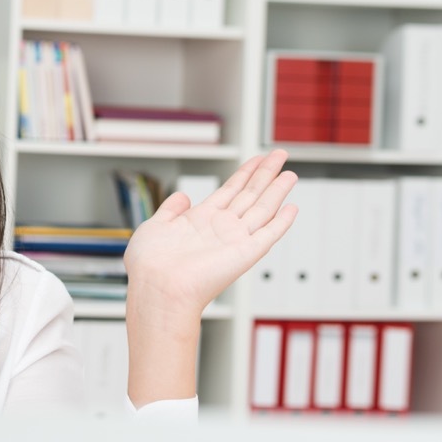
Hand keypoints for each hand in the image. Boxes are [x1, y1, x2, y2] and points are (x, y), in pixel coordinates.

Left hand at [124, 149, 298, 318]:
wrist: (157, 287)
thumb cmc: (150, 265)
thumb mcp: (155, 226)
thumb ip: (170, 209)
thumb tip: (182, 196)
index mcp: (200, 220)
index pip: (229, 190)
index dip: (245, 173)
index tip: (257, 159)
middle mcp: (220, 228)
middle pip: (249, 194)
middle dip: (265, 173)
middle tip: (280, 154)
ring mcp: (234, 240)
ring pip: (262, 208)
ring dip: (277, 190)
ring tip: (290, 172)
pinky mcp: (245, 253)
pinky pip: (268, 234)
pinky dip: (281, 222)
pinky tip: (291, 207)